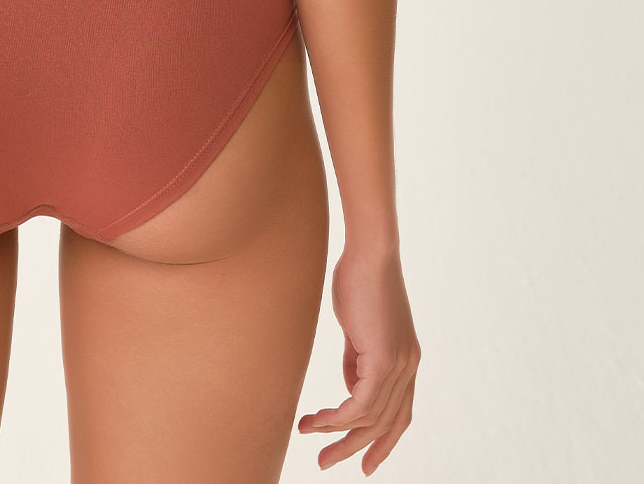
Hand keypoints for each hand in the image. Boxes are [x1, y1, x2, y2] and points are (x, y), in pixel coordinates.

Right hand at [298, 243, 419, 471]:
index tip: (365, 463)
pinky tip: (317, 420)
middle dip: (354, 448)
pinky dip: (337, 417)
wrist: (370, 252)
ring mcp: (400, 366)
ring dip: (336, 433)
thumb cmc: (359, 278)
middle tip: (326, 463)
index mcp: (407, 360)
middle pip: (385, 425)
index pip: (399, 415)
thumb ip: (358, 359)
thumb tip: (350, 387)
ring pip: (369, 419)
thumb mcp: (359, 327)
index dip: (383, 442)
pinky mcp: (385, 361)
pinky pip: (360, 404)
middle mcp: (409, 368)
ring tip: (307, 434)